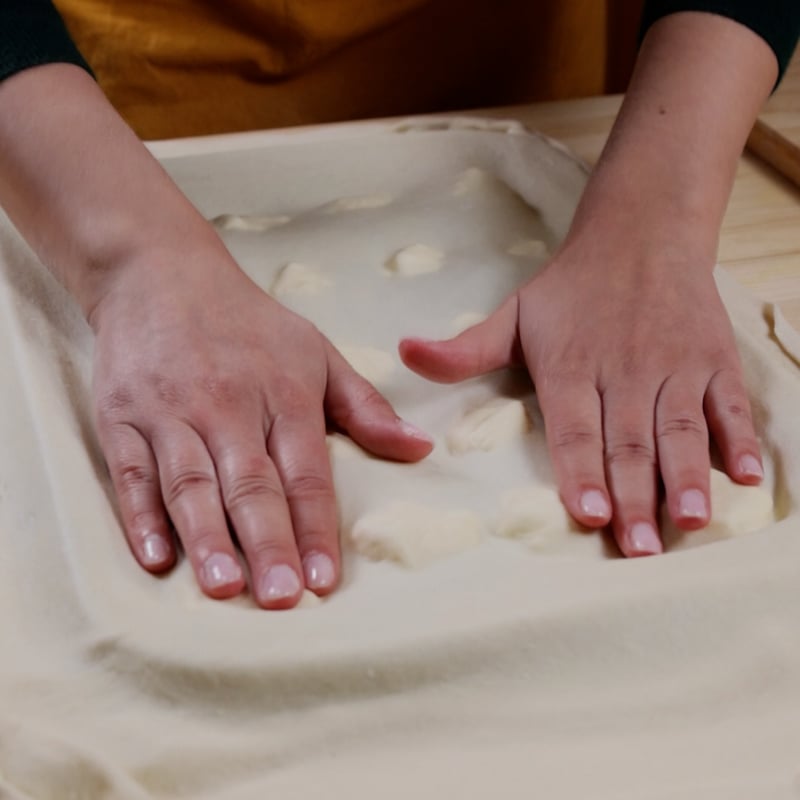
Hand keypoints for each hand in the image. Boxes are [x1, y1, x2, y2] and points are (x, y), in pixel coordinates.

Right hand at [91, 240, 431, 607]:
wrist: (161, 273)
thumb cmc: (250, 323)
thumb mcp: (318, 353)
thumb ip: (366, 407)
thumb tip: (420, 449)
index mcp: (284, 394)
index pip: (306, 472)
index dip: (317, 527)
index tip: (327, 580)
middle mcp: (228, 406)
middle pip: (251, 485)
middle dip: (269, 543)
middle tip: (283, 599)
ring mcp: (171, 412)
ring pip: (191, 484)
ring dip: (208, 538)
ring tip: (224, 588)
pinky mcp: (122, 418)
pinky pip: (133, 473)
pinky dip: (141, 516)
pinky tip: (156, 558)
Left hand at [399, 238, 763, 556]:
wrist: (640, 232)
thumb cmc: (570, 287)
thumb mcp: (513, 315)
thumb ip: (464, 349)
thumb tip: (404, 353)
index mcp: (571, 366)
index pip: (576, 429)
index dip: (582, 472)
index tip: (588, 515)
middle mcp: (624, 370)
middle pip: (629, 440)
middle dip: (634, 496)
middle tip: (639, 548)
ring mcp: (674, 364)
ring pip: (681, 427)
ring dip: (687, 476)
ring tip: (690, 521)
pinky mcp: (713, 358)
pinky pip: (729, 402)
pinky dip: (740, 438)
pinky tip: (747, 478)